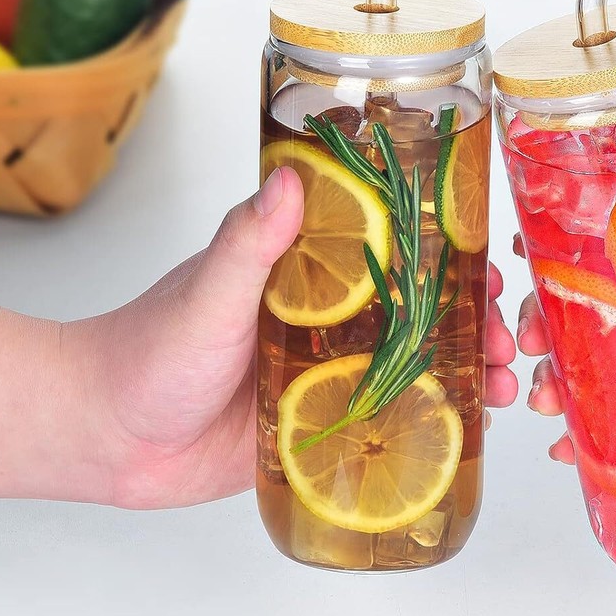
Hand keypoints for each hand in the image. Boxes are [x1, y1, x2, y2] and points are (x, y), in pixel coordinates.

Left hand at [73, 167, 516, 507]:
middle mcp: (328, 319)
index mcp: (310, 274)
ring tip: (502, 390)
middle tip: (507, 340)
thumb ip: (250, 243)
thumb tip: (293, 179)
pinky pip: (385, 422)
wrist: (108, 436)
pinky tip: (464, 434)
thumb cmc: (147, 349)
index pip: (394, 252)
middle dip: (473, 323)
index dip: (450, 258)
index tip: (491, 268)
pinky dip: (429, 424)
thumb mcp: (208, 291)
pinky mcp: (319, 424)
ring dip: (464, 374)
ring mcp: (328, 374)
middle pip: (420, 313)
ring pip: (414, 368)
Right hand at [517, 210, 615, 463]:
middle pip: (593, 304)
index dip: (561, 245)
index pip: (615, 239)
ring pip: (608, 360)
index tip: (523, 253)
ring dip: (564, 378)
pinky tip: (576, 451)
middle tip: (527, 343)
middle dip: (546, 320)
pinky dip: (605, 433)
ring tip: (545, 400)